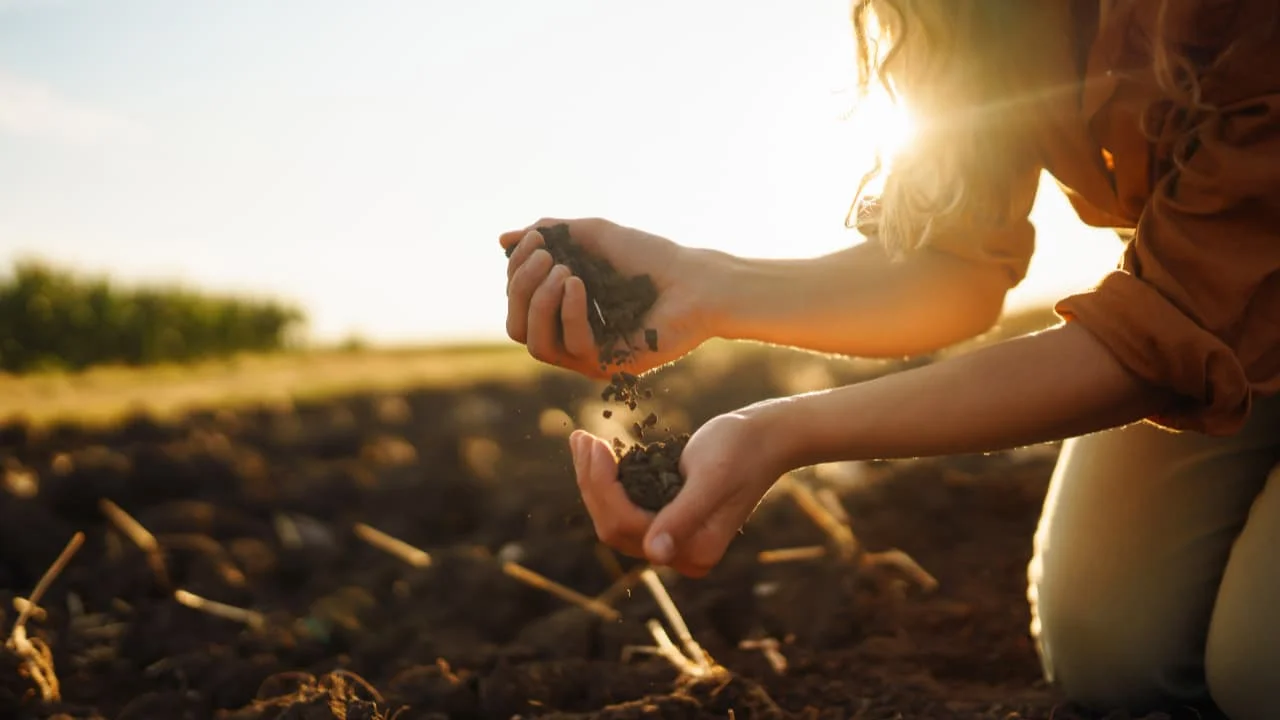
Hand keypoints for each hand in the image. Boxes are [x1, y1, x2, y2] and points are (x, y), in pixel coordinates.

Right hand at [500, 217, 723, 377]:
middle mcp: (571, 336)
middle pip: (517, 325)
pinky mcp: (608, 367)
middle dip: (521, 287)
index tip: (536, 240)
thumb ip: (549, 234)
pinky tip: (579, 284)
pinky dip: (570, 311)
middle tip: (547, 256)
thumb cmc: (649, 257)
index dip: (516, 272)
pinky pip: (571, 347)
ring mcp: (588, 355)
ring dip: (538, 301)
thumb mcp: (591, 235)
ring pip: (535, 342)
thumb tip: (503, 239)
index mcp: (564, 309)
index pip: (518, 302)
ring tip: (564, 270)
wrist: (696, 280)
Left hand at [567, 403, 792, 577]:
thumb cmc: (744, 449)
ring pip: (613, 518)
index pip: (625, 525)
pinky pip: (625, 507)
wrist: (767, 437)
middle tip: (580, 437)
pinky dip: (608, 480)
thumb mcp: (713, 477)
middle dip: (590, 482)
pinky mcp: (668, 520)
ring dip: (593, 480)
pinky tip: (599, 451)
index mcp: (694, 551)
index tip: (593, 442)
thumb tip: (657, 555)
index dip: (601, 487)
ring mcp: (673, 540)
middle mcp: (681, 554)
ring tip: (583, 440)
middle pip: (613, 526)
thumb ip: (685, 516)